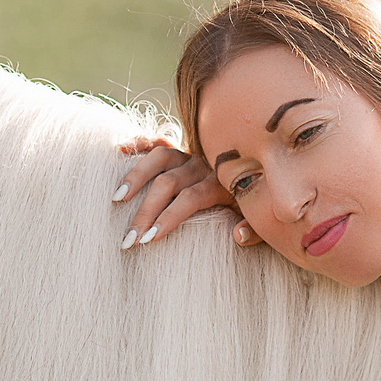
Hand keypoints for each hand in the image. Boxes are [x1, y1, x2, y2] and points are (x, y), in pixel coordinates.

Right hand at [113, 135, 256, 248]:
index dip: (168, 218)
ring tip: (117, 200)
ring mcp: (190, 154)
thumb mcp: (261, 218)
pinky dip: (139, 142)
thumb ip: (254, 230)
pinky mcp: (182, 148)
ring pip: (159, 158)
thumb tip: (238, 236)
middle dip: (145, 212)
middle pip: (167, 184)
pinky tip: (120, 149)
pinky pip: (159, 140)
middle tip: (128, 239)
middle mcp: (203, 164)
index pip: (189, 198)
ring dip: (136, 177)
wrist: (263, 170)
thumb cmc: (256, 202)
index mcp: (221, 182)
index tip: (148, 240)